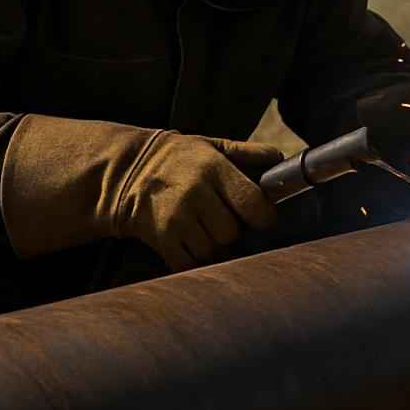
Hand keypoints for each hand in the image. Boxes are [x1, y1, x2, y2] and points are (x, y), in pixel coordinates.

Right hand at [113, 133, 283, 271]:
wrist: (128, 172)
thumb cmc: (181, 159)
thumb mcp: (213, 146)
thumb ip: (248, 153)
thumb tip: (281, 160)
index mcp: (212, 169)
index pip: (252, 203)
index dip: (264, 215)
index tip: (262, 217)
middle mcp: (195, 193)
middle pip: (232, 231)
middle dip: (233, 230)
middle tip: (225, 220)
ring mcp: (176, 218)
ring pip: (213, 250)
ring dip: (215, 245)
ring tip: (206, 229)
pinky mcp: (161, 238)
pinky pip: (190, 263)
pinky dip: (196, 259)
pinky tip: (193, 242)